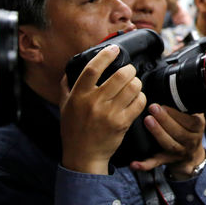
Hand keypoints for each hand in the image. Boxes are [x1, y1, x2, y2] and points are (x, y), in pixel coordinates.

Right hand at [60, 45, 146, 174]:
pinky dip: (141, 97)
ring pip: (133, 87)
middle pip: (120, 75)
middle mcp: (94, 103)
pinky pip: (139, 102)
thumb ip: (67, 85)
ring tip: (133, 84)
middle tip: (129, 71)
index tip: (114, 49)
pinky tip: (136, 98)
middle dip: (129, 69)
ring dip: (136, 82)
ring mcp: (109, 113)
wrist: (83, 156)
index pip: (92, 69)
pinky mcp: (122, 123)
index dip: (106, 55)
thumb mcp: (64, 106)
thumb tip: (71, 67)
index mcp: (79, 96)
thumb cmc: (74, 129)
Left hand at [130, 104, 205, 177]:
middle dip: (165, 120)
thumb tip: (177, 87)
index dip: (176, 114)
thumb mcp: (194, 116)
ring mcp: (179, 152)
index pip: (190, 121)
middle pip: (179, 132)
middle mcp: (190, 141)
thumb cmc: (189, 129)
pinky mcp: (167, 161)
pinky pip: (156, 163)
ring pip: (169, 145)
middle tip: (152, 108)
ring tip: (147, 121)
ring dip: (158, 133)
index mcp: (198, 127)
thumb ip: (188, 105)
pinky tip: (133, 163)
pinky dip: (144, 165)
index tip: (163, 104)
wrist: (192, 154)